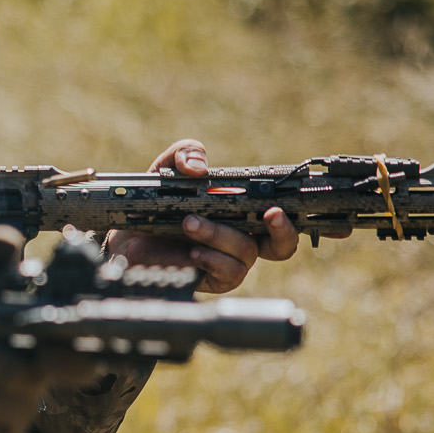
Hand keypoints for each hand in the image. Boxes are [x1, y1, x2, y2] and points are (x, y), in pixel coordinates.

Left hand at [101, 138, 328, 293]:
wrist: (124, 236)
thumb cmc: (153, 203)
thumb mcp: (167, 169)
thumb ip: (185, 154)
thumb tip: (200, 168)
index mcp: (243, 210)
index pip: (286, 211)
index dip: (309, 212)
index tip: (308, 203)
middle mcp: (243, 236)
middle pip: (285, 244)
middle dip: (286, 230)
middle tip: (272, 213)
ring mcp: (230, 259)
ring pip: (248, 251)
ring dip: (220, 234)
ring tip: (188, 223)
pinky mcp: (213, 278)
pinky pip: (230, 272)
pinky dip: (213, 258)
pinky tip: (193, 250)